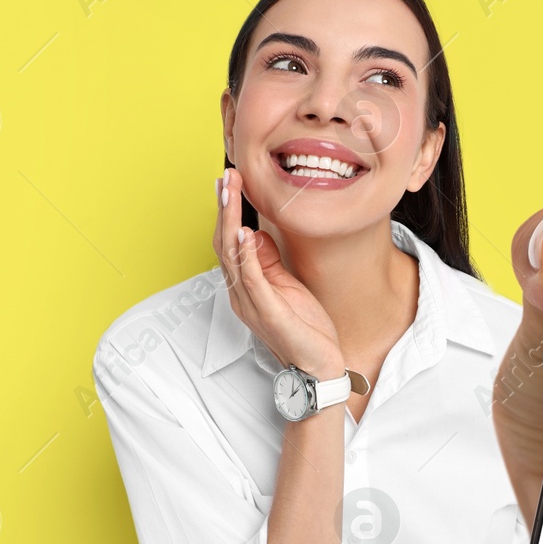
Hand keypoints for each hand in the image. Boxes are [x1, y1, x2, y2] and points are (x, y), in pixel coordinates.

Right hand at [214, 167, 343, 376]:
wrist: (318, 366)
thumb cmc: (304, 329)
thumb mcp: (286, 286)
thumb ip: (268, 261)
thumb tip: (255, 233)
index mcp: (244, 286)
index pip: (228, 242)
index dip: (227, 212)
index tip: (228, 182)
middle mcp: (241, 294)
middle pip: (224, 243)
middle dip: (225, 207)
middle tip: (226, 177)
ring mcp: (251, 304)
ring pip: (232, 256)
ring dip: (230, 220)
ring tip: (231, 192)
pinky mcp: (268, 312)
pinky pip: (251, 279)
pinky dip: (246, 255)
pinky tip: (245, 232)